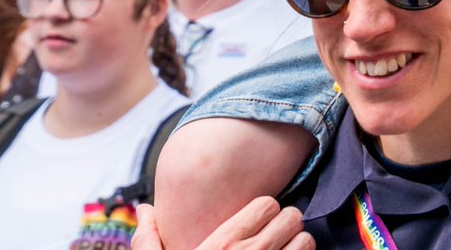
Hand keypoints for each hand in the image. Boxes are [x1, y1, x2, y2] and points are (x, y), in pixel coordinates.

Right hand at [132, 198, 313, 249]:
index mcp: (223, 245)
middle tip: (276, 232)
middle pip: (291, 218)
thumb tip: (144, 210)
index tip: (259, 217)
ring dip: (298, 244)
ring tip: (285, 249)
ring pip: (306, 241)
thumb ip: (149, 240)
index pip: (267, 204)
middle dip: (286, 223)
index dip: (264, 209)